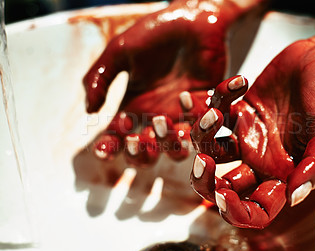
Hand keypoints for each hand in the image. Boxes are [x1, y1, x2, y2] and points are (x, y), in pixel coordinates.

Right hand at [83, 0, 242, 164]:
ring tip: (163, 119)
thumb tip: (90, 111)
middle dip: (140, 153)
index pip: (118, 138)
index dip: (109, 148)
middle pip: (148, 153)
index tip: (103, 149)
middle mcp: (158, 118)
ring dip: (170, 142)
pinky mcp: (208, 106)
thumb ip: (101, 78)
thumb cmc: (153, 32)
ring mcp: (184, 115)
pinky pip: (208, 124)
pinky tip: (192, 93)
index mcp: (133, 108)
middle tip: (136, 139)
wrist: (191, 16)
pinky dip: (203, 117)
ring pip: (179, 147)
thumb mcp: (120, 52)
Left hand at [190, 38, 314, 228]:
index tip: (222, 195)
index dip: (234, 212)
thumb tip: (295, 197)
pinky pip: (211, 112)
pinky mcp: (236, 111)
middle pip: (220, 185)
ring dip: (202, 132)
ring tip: (217, 111)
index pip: (255, 210)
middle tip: (201, 161)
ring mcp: (245, 135)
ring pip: (207, 147)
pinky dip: (211, 99)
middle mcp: (259, 158)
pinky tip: (236, 83)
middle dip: (204, 179)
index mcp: (282, 172)